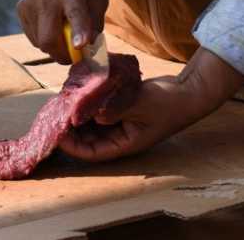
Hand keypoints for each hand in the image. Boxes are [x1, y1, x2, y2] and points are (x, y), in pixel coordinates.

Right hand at [18, 0, 108, 63]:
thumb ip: (95, 20)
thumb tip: (87, 45)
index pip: (75, 12)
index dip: (78, 31)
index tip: (80, 45)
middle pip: (49, 37)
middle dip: (63, 55)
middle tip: (74, 55)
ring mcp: (30, 2)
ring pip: (40, 42)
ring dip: (55, 47)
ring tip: (64, 31)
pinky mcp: (21, 8)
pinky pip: (33, 37)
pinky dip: (44, 38)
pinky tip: (52, 23)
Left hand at [59, 47, 243, 161]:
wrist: (188, 91)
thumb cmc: (168, 103)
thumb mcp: (140, 105)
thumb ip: (115, 110)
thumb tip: (92, 114)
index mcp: (125, 145)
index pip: (92, 153)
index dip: (72, 146)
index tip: (57, 132)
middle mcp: (119, 137)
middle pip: (87, 140)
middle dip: (70, 129)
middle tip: (55, 112)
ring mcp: (120, 124)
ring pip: (91, 125)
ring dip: (78, 115)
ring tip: (64, 101)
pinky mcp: (121, 110)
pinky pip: (99, 110)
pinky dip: (89, 103)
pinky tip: (79, 92)